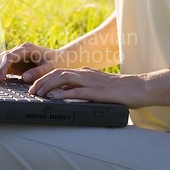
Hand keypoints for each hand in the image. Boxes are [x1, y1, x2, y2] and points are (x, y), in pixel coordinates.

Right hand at [0, 43, 63, 82]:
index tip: (0, 79)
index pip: (9, 57)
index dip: (3, 68)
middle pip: (0, 58)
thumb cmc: (57, 63)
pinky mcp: (16, 64)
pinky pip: (2, 67)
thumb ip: (38, 72)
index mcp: (26, 49)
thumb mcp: (51, 67)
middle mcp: (19, 51)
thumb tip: (25, 78)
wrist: (61, 60)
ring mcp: (16, 57)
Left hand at [28, 67, 144, 107]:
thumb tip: (64, 92)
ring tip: (38, 93)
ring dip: (49, 85)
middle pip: (57, 73)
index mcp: (84, 72)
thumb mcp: (95, 86)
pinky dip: (65, 94)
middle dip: (41, 81)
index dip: (44, 78)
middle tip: (31, 91)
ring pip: (64, 78)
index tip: (34, 87)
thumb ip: (80, 87)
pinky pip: (79, 91)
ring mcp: (91, 81)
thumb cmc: (118, 90)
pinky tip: (56, 97)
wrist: (138, 88)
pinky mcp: (98, 91)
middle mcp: (85, 74)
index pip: (58, 71)